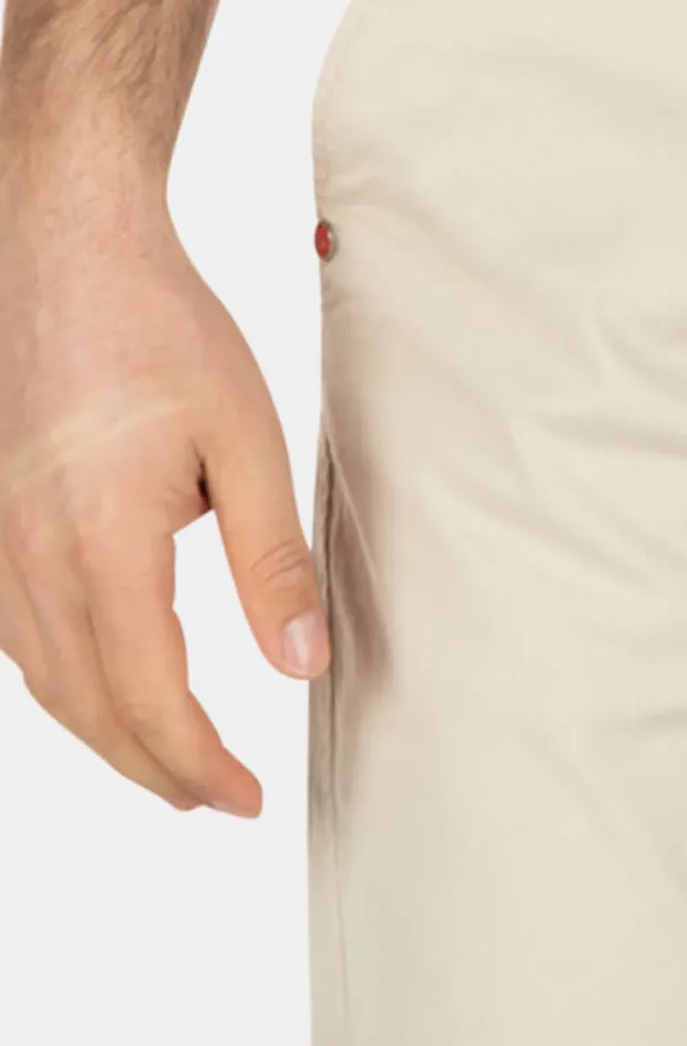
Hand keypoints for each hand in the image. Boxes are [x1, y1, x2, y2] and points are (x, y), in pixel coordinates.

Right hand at [0, 155, 327, 813]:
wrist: (61, 246)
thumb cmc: (156, 326)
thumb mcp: (245, 439)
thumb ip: (271, 560)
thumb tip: (300, 664)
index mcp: (102, 545)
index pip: (148, 697)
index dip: (197, 763)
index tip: (245, 797)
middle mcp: (30, 558)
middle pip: (88, 706)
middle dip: (153, 766)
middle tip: (214, 799)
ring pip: (43, 678)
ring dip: (104, 732)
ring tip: (165, 759)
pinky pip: (15, 633)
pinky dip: (62, 680)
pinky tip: (99, 682)